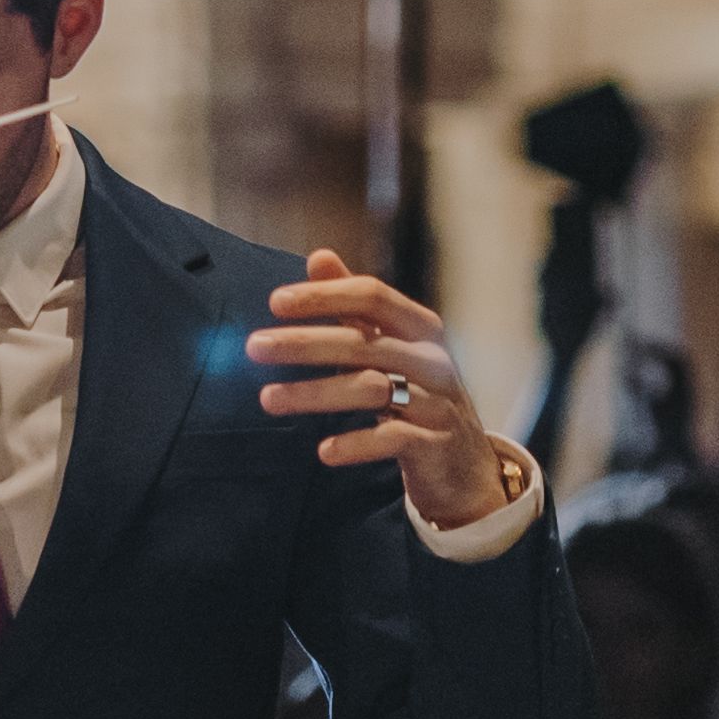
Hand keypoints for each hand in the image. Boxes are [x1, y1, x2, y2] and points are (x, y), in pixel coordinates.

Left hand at [253, 250, 519, 533]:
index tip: (275, 302)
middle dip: (304, 342)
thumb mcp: (392, 345)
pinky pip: (392, 439)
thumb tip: (318, 257)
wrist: (464, 461)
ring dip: (314, 393)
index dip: (324, 295)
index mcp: (420, 326)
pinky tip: (323, 450)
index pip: (372, 296)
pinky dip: (356, 444)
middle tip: (254, 347)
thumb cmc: (418, 391)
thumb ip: (356, 305)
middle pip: (363, 342)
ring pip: (371, 389)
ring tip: (268, 399)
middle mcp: (432, 358)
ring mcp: (436, 401)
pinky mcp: (434, 444)